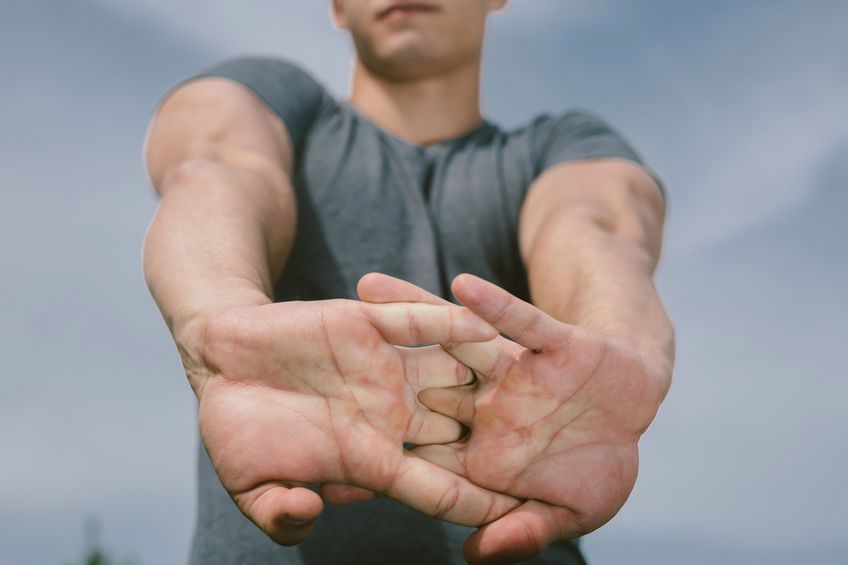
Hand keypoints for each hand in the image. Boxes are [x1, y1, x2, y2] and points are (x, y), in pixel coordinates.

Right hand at [182, 298, 519, 545]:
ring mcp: (385, 368)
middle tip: (556, 456)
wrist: (220, 362)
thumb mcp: (252, 484)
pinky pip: (419, 323)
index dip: (474, 503)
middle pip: (460, 433)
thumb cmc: (236, 429)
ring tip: (542, 382)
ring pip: (451, 373)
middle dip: (501, 445)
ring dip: (489, 377)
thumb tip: (311, 513)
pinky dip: (448, 322)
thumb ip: (280, 511)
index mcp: (370, 457)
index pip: (435, 487)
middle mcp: (390, 413)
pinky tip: (484, 323)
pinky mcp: (370, 324)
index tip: (516, 516)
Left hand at [358, 273, 667, 563]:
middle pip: (418, 384)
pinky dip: (495, 305)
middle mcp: (486, 406)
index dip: (378, 454)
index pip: (423, 453)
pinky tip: (463, 285)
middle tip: (315, 350)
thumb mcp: (567, 513)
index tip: (328, 460)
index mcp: (482, 451)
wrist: (638, 415)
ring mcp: (515, 373)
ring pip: (455, 341)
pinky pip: (521, 322)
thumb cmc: (598, 471)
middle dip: (372, 370)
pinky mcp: (551, 346)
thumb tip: (474, 553)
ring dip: (414, 311)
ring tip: (366, 286)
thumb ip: (522, 531)